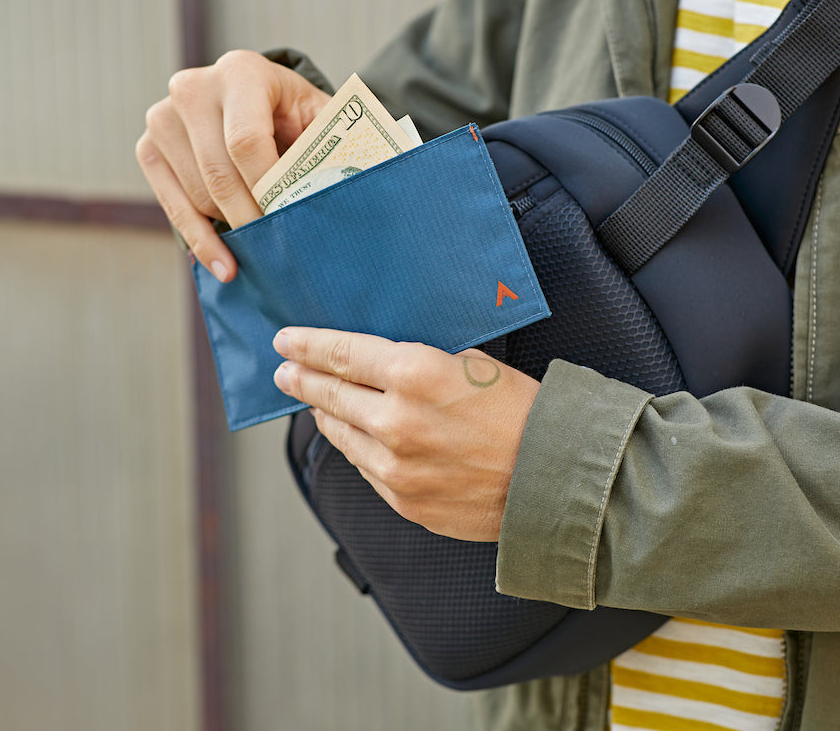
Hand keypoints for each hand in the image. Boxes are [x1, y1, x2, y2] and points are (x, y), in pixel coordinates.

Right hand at [135, 51, 331, 280]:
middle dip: (251, 217)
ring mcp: (163, 118)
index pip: (245, 140)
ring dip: (233, 226)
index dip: (266, 188)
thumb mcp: (322, 120)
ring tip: (266, 247)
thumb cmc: (296, 116)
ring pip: (198, 194)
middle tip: (280, 250)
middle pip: (218, 172)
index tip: (288, 222)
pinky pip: (172, 206)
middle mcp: (193, 88)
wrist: (259, 104)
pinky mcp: (148, 148)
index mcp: (242, 72)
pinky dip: (201, 241)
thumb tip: (339, 192)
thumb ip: (330, 147)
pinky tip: (225, 266)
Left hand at [272, 328, 540, 541]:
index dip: (307, 345)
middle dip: (302, 379)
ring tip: (315, 403)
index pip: (341, 353)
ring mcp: (395, 466)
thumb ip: (423, 360)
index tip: (286, 340)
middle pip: (329, 394)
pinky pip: (366, 467)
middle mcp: (395, 421)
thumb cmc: (524, 413)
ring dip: (324, 414)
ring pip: (341, 434)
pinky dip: (357, 447)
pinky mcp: (403, 499)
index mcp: (414, 374)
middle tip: (285, 371)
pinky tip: (355, 436)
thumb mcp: (475, 363)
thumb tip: (386, 358)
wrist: (555, 479)